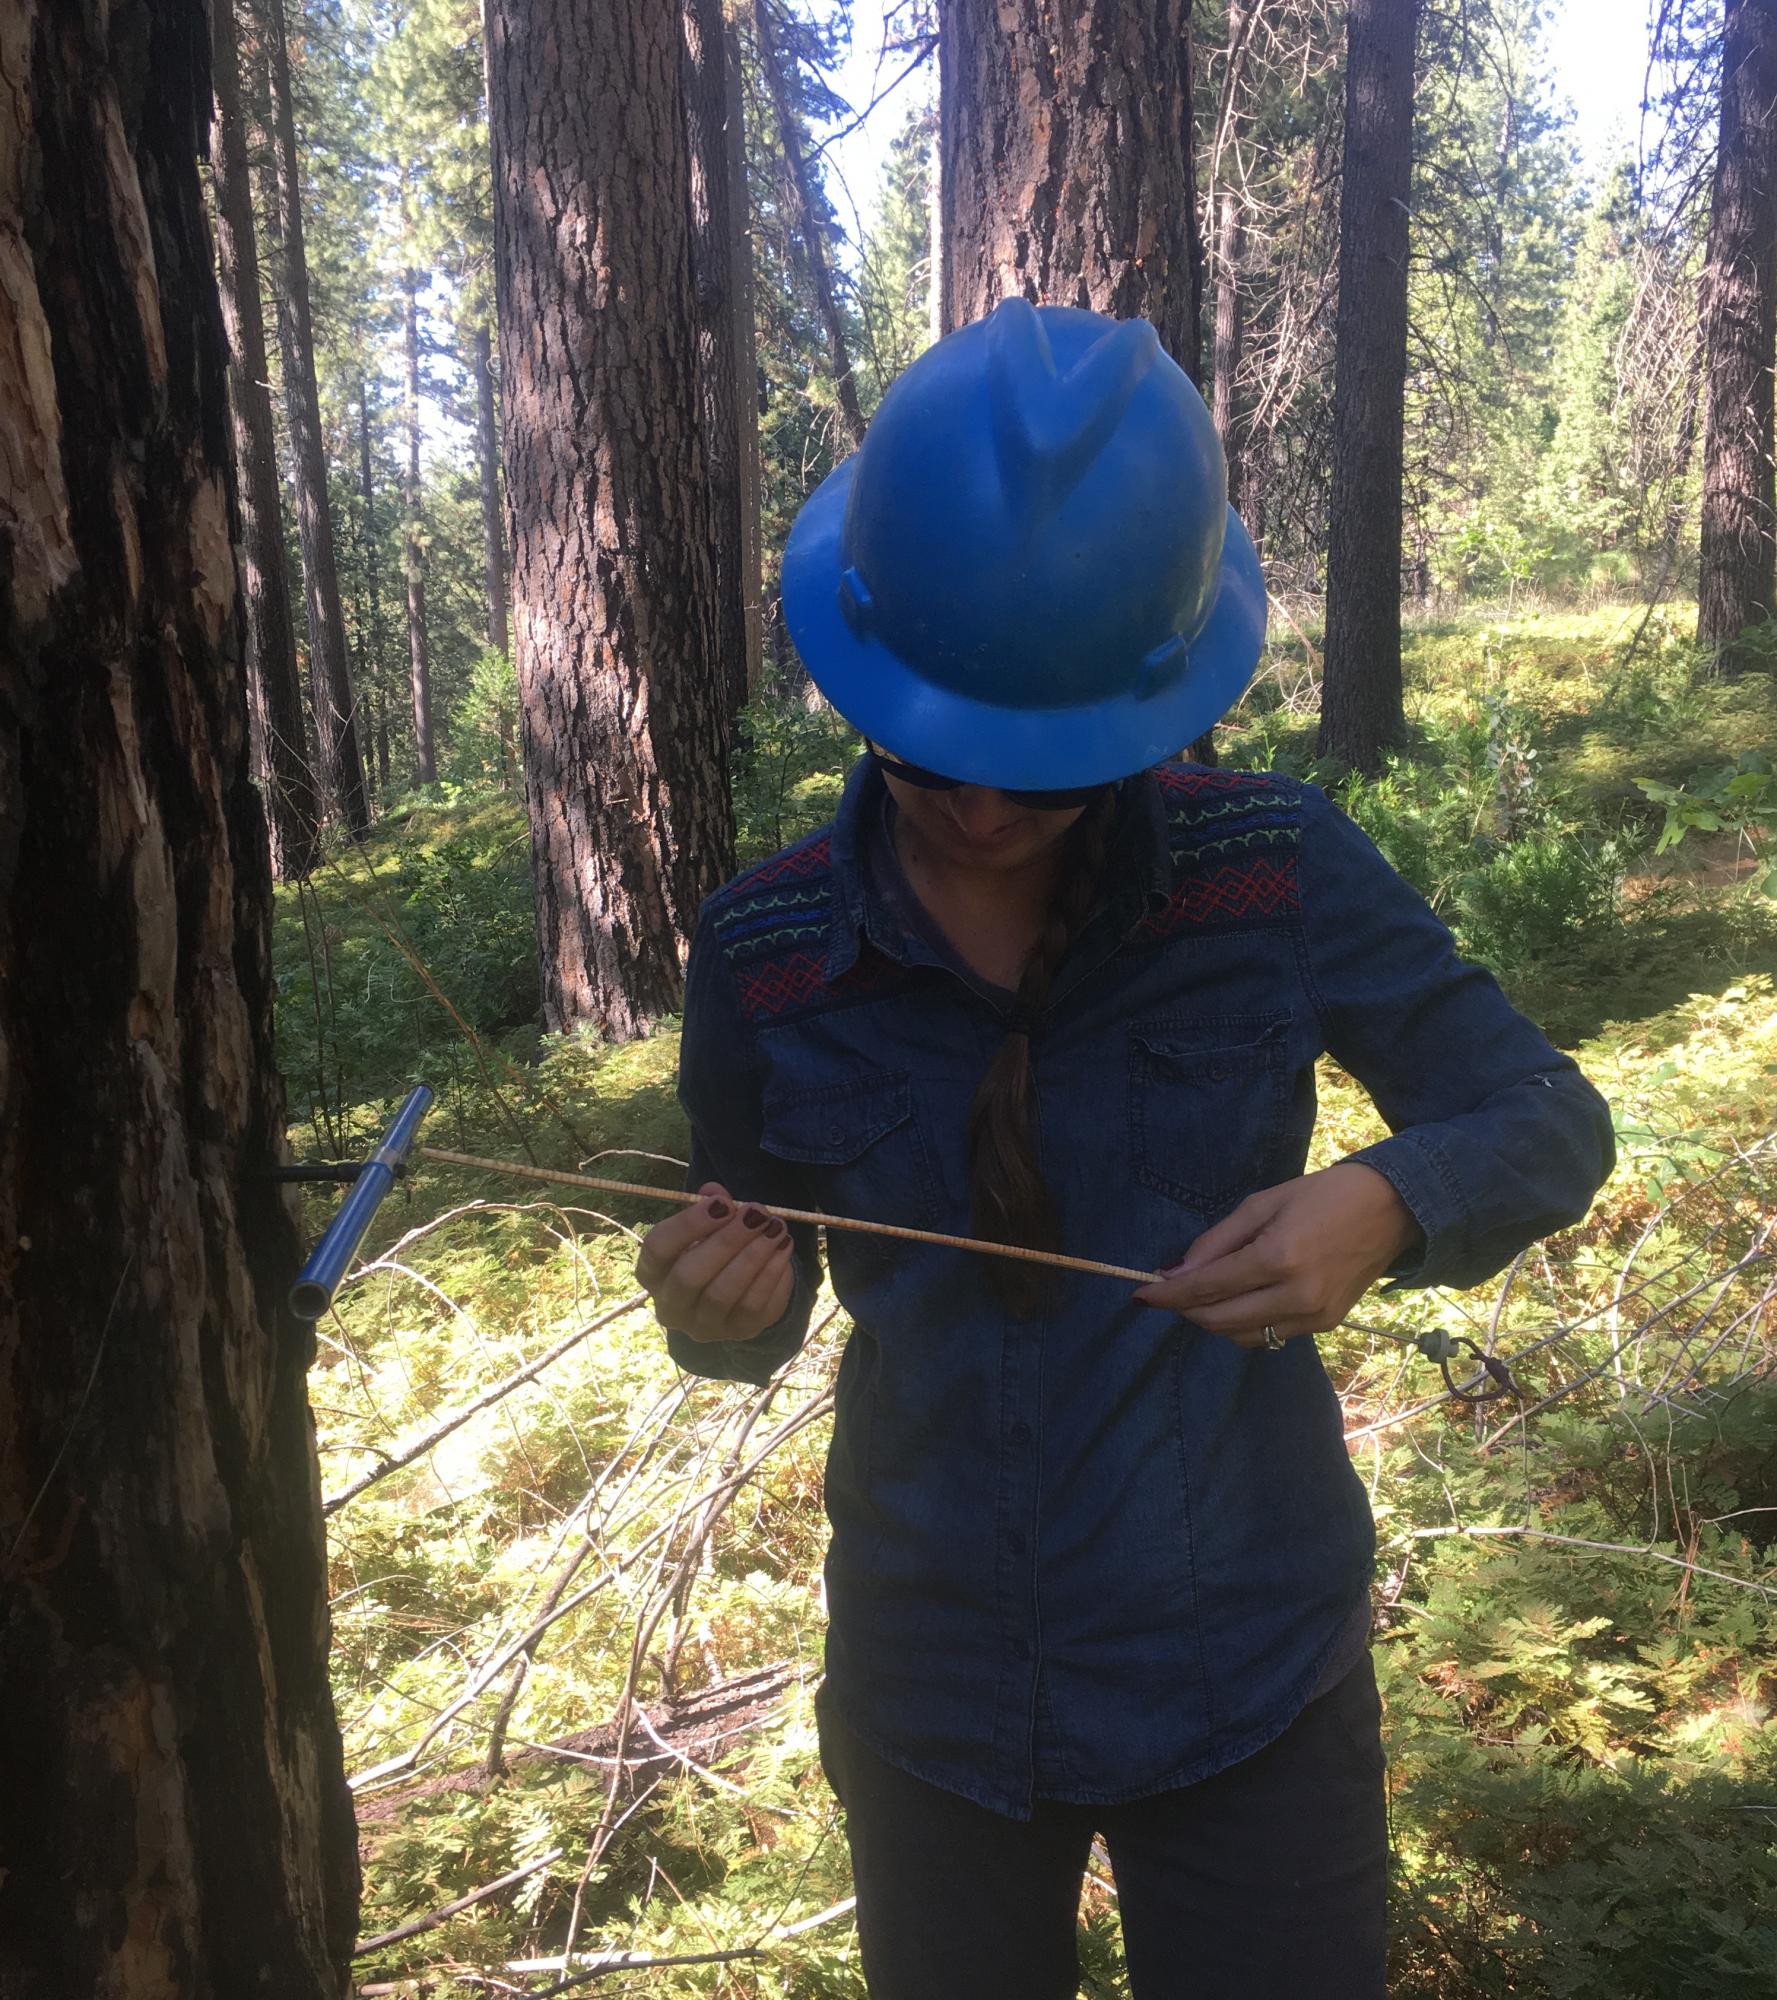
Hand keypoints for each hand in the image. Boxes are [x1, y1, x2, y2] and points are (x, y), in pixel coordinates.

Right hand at [636, 1182, 795, 1343]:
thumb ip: (710, 1206)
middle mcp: (670, 1306)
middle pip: (689, 1276)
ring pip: (723, 1293)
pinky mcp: (736, 1332)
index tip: (722, 1202)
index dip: (689, 1223)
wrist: (741, 1288)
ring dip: (753, 1255)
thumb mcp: (709, 1225)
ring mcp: (702, 1326)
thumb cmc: (715, 1249)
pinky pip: (753, 1305)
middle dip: (727, 1240)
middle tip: (756, 1213)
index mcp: (653, 1272)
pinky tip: (783, 1246)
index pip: (657, 1248)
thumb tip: (714, 1191)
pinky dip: (771, 1273)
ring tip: (777, 1226)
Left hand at [1133, 1162, 1421, 1350]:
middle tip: (1167, 1293)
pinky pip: (1270, 1336)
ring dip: (1213, 1320)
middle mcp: (1296, 1294)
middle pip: (1220, 1320)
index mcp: (1278, 1257)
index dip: (1169, 1294)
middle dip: (1185, 1310)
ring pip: (1242, 1336)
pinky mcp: (1326, 1325)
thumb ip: (1218, 1241)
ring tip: (1202, 1295)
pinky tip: (1237, 1302)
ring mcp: (1314, 1315)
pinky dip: (1244, 1325)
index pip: (1208, 1288)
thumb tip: (1178, 1272)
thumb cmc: (1323, 1195)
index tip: (1141, 1292)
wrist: (1390, 1209)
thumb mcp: (1263, 1203)